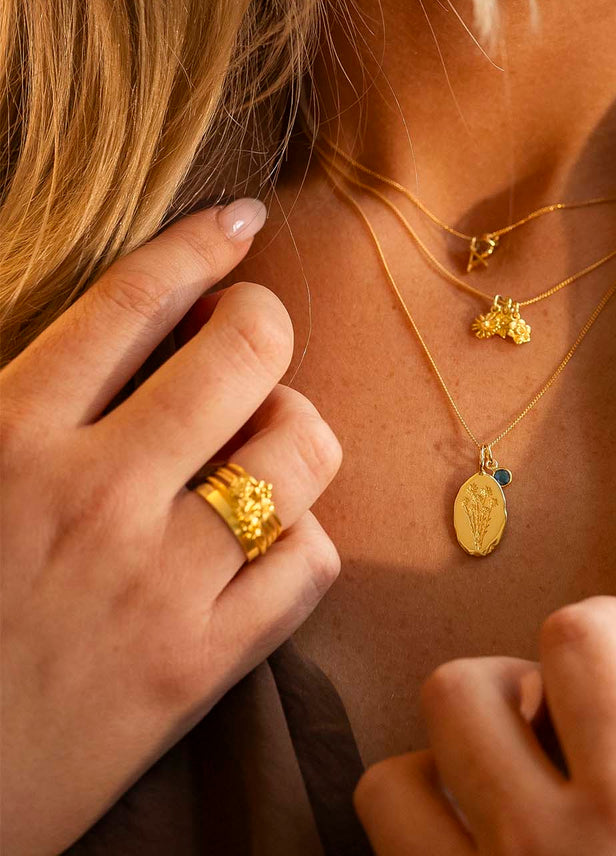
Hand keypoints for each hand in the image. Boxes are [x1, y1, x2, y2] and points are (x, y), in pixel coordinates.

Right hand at [0, 200, 342, 855]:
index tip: (238, 223)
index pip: (130, 301)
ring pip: (298, 448)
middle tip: (245, 341)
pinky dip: (302, 538)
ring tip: (259, 443)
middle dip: (261, 325)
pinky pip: (310, 559)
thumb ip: (24, 405)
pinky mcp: (200, 667)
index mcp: (7, 439)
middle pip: (244, 354)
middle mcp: (92, 497)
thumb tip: (118, 336)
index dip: (199, 245)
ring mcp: (157, 584)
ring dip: (292, 430)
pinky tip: (266, 541)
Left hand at [353, 595, 615, 854]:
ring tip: (495, 791)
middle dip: (504, 679)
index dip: (597, 618)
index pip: (577, 645)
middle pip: (458, 689)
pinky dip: (416, 845)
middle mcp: (539, 845)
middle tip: (551, 712)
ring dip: (438, 768)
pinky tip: (469, 854)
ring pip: (389, 783)